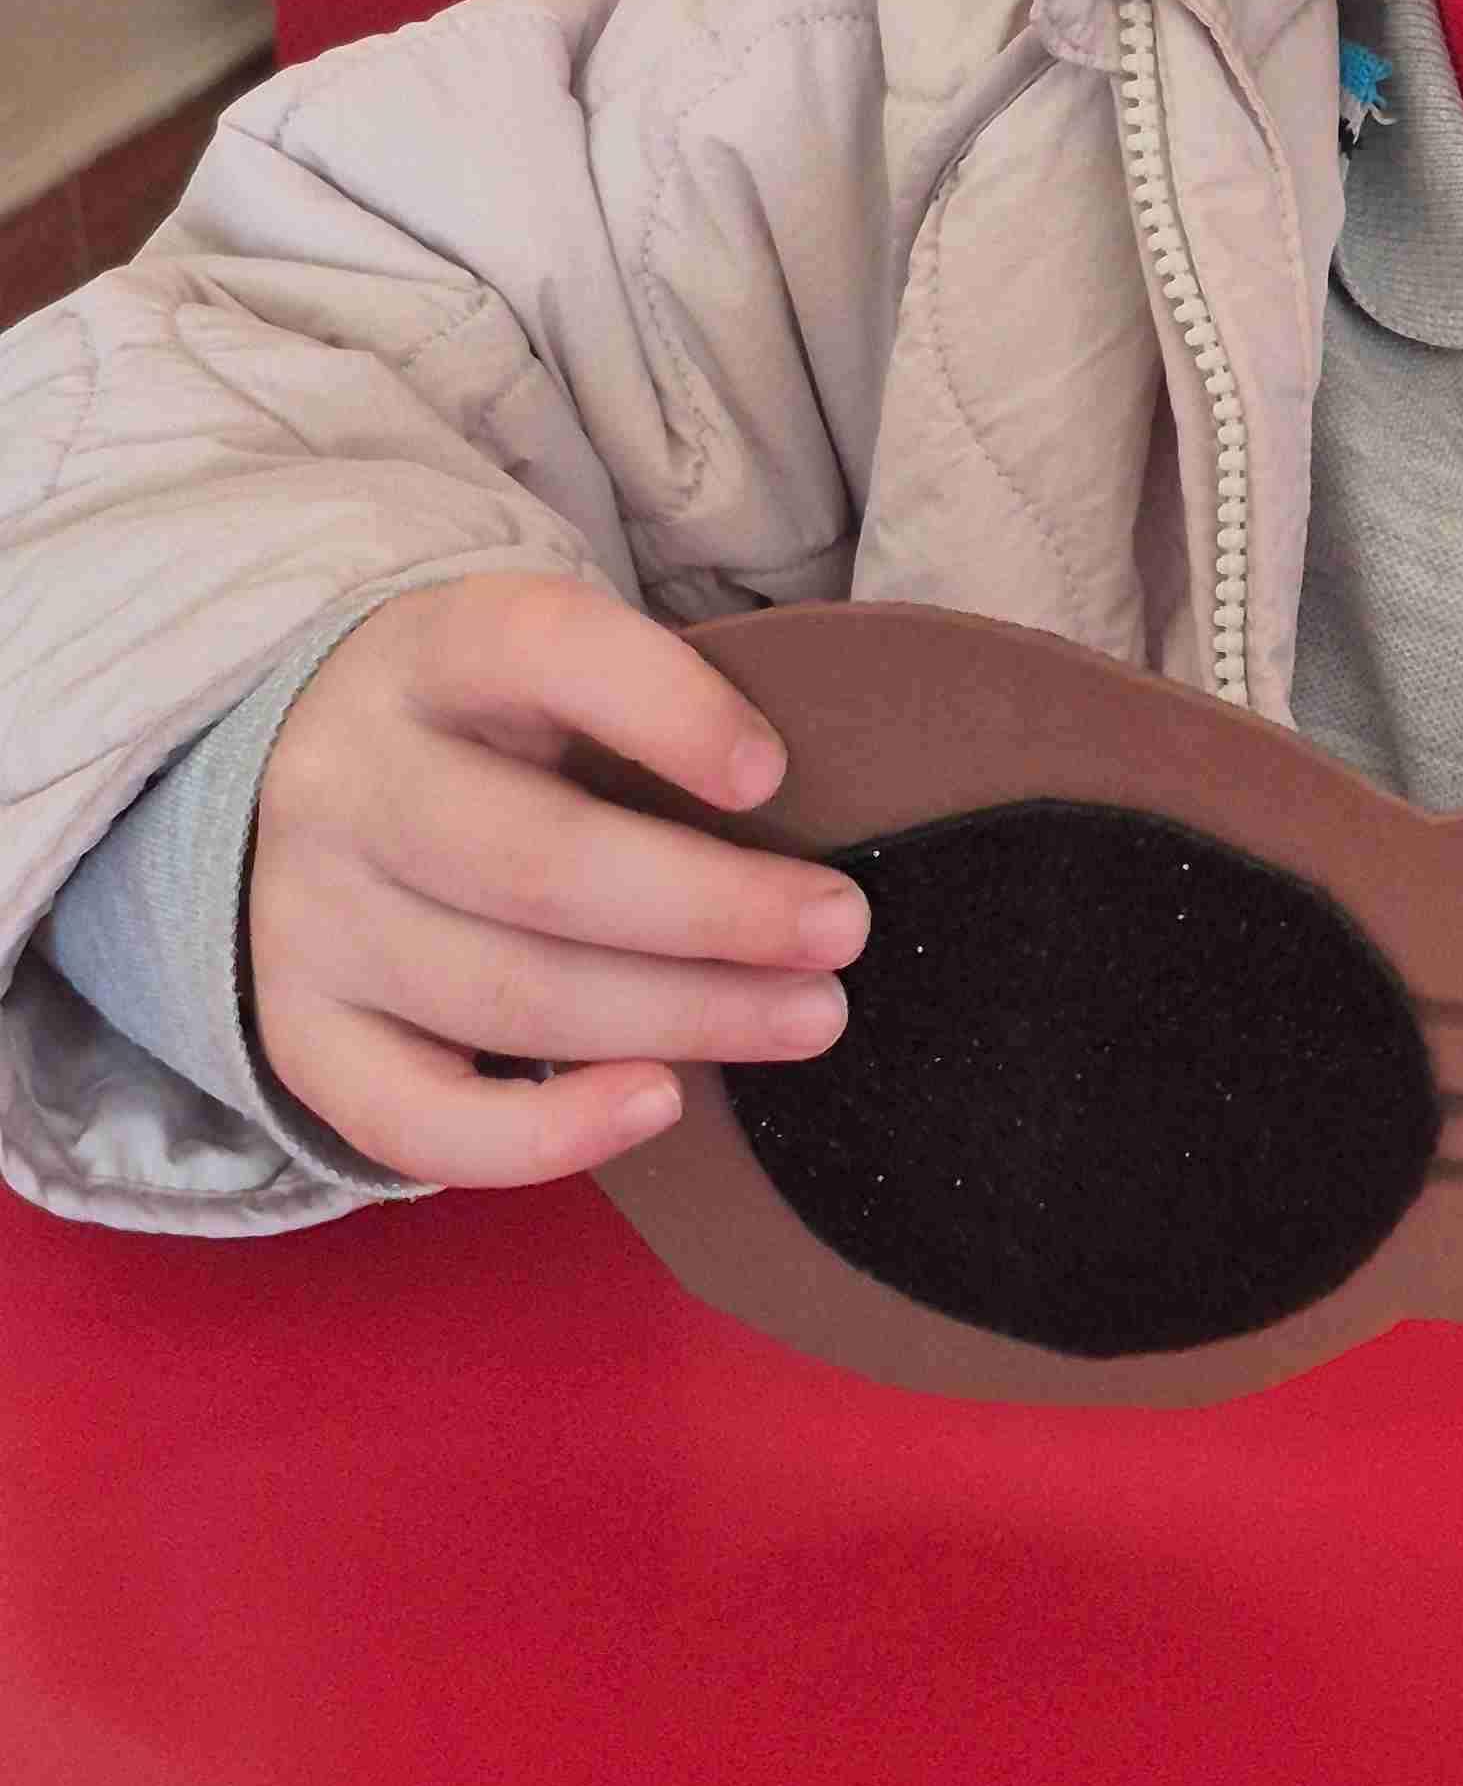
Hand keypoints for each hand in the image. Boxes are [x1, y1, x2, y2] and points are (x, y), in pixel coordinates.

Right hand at [248, 570, 871, 1187]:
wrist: (306, 778)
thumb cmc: (491, 728)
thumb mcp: (549, 671)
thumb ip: (643, 713)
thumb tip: (806, 818)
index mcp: (428, 654)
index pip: (540, 651)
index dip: (664, 710)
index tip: (771, 774)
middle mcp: (346, 782)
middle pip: (539, 862)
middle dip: (714, 908)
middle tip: (840, 930)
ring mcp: (306, 917)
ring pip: (508, 994)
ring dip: (681, 1016)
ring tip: (807, 1016)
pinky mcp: (299, 1033)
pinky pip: (417, 1118)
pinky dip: (546, 1134)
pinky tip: (660, 1102)